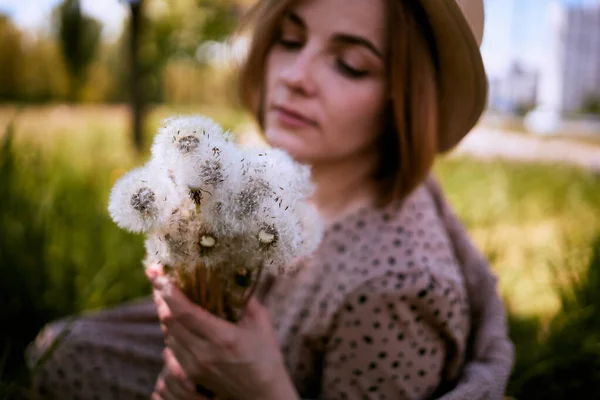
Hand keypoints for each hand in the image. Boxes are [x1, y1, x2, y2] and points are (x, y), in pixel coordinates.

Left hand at [147, 264, 298, 399]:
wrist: (262, 395)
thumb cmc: (266, 357)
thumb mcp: (262, 324)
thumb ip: (246, 299)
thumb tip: (233, 276)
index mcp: (223, 338)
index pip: (185, 312)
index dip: (167, 290)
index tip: (156, 271)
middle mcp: (204, 353)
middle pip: (169, 322)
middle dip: (160, 296)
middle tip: (157, 276)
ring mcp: (195, 366)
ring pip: (167, 334)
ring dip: (162, 312)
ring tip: (162, 292)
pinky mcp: (191, 374)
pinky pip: (172, 348)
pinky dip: (169, 329)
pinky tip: (171, 317)